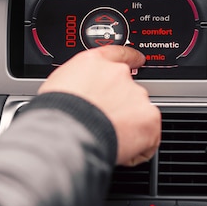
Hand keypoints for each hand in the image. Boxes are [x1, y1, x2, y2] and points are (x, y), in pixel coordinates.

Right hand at [38, 46, 160, 166]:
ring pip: (140, 114)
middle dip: (121, 107)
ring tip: (108, 139)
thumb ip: (78, 84)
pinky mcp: (149, 120)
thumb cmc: (57, 113)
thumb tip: (80, 96)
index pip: (118, 53)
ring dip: (129, 126)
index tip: (138, 60)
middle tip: (104, 124)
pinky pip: (149, 137)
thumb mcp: (58, 85)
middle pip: (129, 91)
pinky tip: (121, 151)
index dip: (130, 58)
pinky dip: (140, 147)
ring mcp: (137, 96)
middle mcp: (120, 75)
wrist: (67, 131)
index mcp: (95, 62)